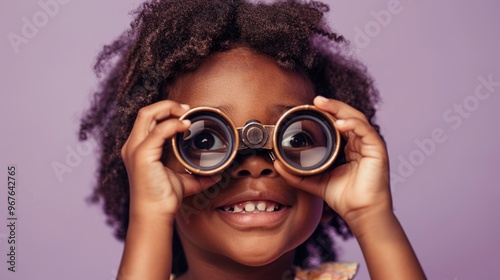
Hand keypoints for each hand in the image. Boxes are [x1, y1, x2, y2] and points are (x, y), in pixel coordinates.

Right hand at [121, 100, 219, 218]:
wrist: (155, 213)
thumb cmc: (163, 198)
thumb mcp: (184, 183)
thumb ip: (198, 177)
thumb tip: (217, 175)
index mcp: (139, 148)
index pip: (148, 119)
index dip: (166, 111)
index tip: (185, 114)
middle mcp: (133, 146)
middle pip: (145, 112)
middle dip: (167, 105)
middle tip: (186, 109)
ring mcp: (135, 149)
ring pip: (147, 114)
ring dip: (168, 108)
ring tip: (185, 112)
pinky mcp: (142, 155)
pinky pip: (158, 131)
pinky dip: (173, 124)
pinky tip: (185, 126)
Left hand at [275, 96, 390, 225]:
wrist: (360, 213)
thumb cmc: (344, 197)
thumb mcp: (315, 181)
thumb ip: (297, 174)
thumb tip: (277, 164)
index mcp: (348, 146)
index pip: (338, 122)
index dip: (326, 113)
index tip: (310, 107)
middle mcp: (360, 142)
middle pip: (347, 116)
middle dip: (332, 105)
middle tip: (316, 100)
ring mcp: (370, 145)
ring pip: (356, 119)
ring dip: (340, 109)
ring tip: (325, 105)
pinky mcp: (378, 150)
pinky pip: (366, 132)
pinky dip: (353, 124)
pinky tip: (340, 123)